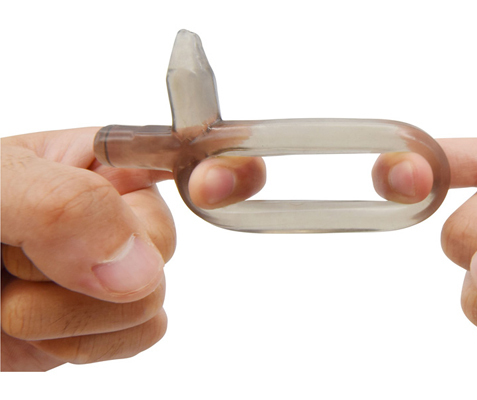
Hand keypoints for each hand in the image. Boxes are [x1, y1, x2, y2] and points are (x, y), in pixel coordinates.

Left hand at [1, 127, 264, 370]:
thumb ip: (60, 206)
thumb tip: (136, 267)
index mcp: (99, 160)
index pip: (188, 151)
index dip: (220, 164)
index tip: (211, 186)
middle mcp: (117, 213)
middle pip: (164, 247)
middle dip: (91, 273)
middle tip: (16, 262)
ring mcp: (114, 271)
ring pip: (151, 305)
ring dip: (72, 316)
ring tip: (10, 296)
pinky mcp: (103, 321)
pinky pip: (136, 338)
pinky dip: (80, 344)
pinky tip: (35, 326)